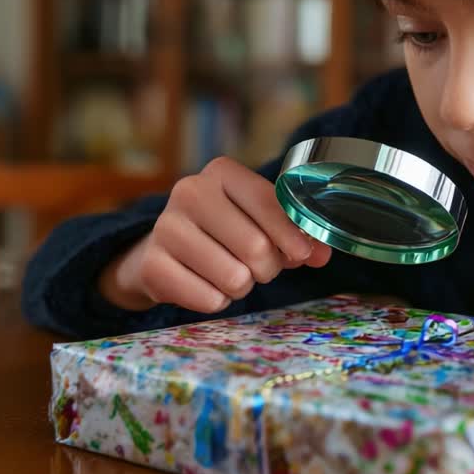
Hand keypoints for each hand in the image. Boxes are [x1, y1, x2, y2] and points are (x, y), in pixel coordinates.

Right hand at [99, 156, 332, 312]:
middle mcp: (190, 191)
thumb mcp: (261, 223)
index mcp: (222, 172)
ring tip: (232, 275)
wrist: (165, 251)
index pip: (270, 204)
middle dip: (268, 268)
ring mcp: (165, 227)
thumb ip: (297, 235)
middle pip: (256, 246)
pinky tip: (207, 286)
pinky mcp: (151, 265)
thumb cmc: (226, 232)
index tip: (301, 254)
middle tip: (260, 269)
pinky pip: (208, 298)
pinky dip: (217, 301)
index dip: (292, 236)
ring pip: (234, 276)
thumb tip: (321, 253)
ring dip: (243, 286)